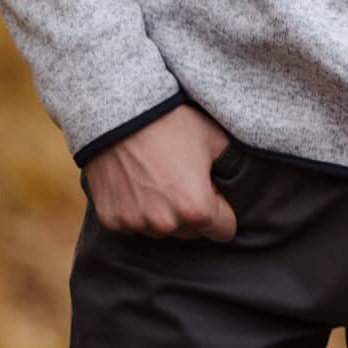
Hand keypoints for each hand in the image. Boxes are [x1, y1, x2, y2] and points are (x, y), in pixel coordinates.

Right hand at [82, 105, 236, 239]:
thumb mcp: (215, 140)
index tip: (216, 195)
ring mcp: (135, 223)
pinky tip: (138, 184)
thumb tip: (236, 182)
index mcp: (196, 208)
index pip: (223, 231)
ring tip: (161, 179)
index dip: (224, 211)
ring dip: (166, 214)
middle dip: (195, 213)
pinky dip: (138, 211)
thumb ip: (231, 168)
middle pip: (192, 232)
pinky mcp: (111, 219)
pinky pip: (134, 224)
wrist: (121, 115)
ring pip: (162, 230)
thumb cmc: (173, 124)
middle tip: (187, 182)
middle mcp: (165, 224)